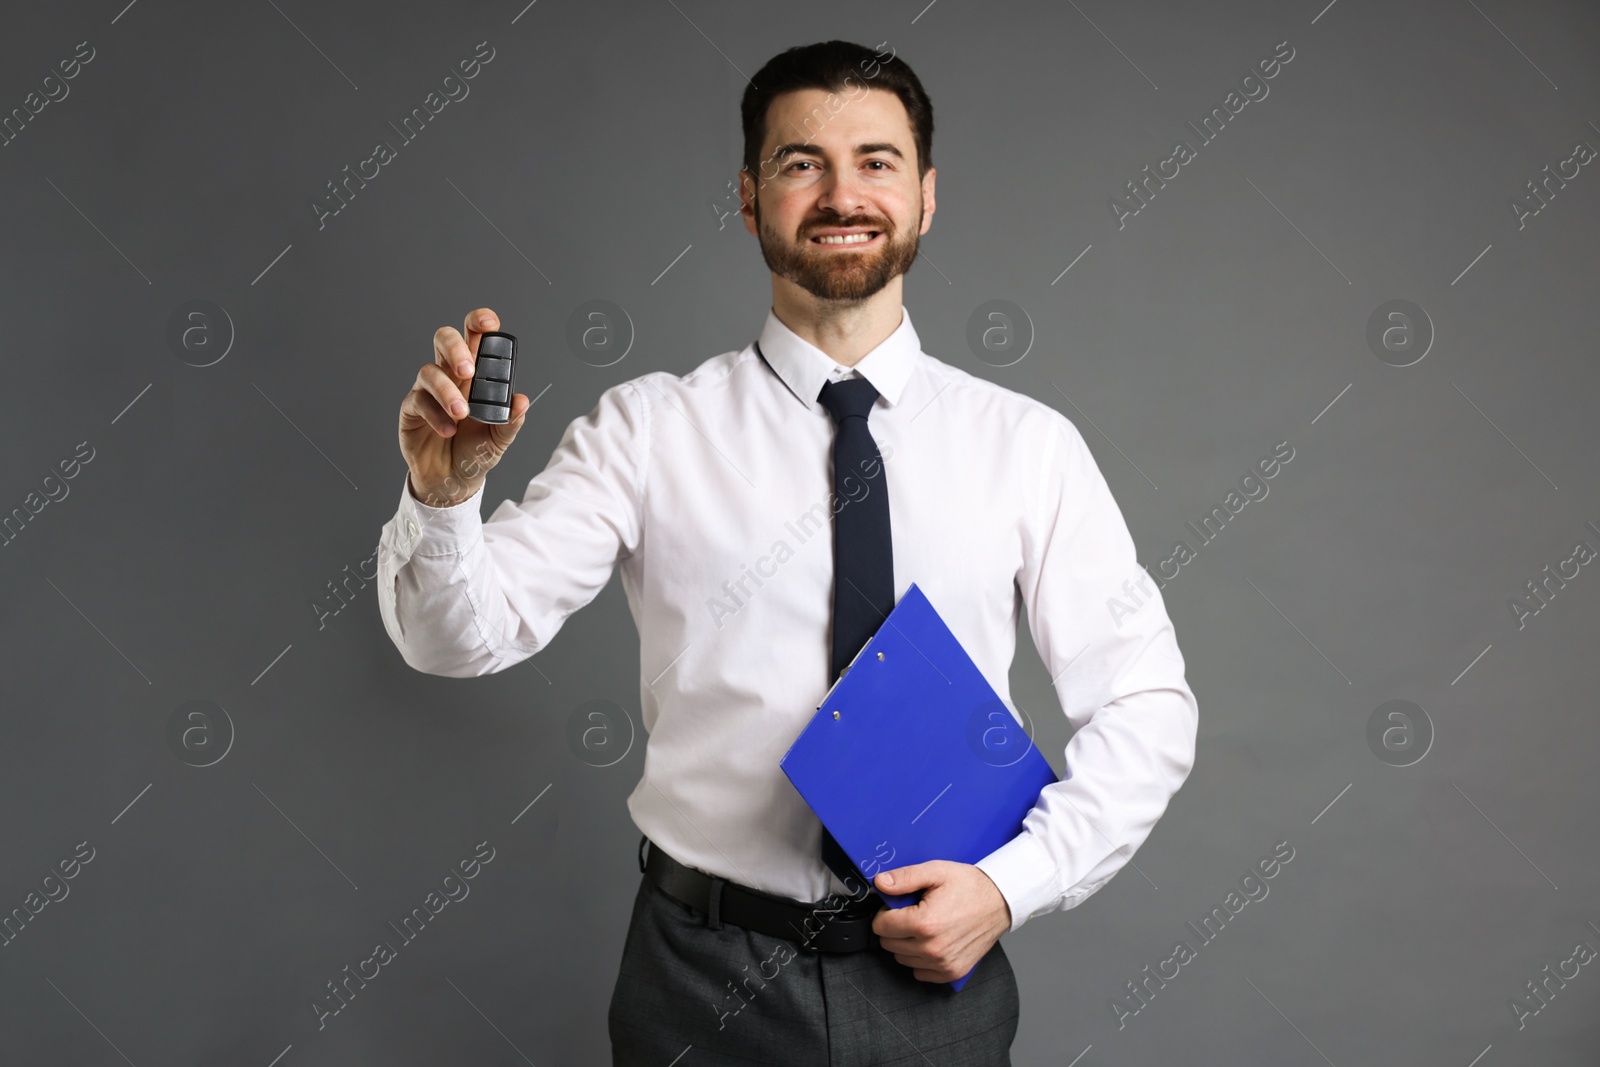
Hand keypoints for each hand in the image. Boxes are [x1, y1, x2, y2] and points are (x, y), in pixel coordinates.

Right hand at [399, 307, 531, 507]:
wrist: (454, 480)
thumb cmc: (476, 450)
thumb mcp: (499, 438)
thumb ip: (511, 420)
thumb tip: (521, 401)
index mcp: (475, 374)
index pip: (475, 337)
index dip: (479, 323)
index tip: (489, 323)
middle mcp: (450, 375)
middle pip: (444, 339)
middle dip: (455, 347)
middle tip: (469, 370)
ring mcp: (428, 390)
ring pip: (429, 371)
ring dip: (447, 391)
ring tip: (462, 414)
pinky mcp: (412, 409)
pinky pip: (418, 401)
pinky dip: (436, 415)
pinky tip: (449, 430)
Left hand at [870, 860, 1011, 982]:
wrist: (1000, 901)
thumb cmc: (970, 886)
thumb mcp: (936, 872)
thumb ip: (904, 878)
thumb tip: (880, 883)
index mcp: (925, 923)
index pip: (881, 926)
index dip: (886, 912)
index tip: (898, 906)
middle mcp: (933, 948)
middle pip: (888, 944)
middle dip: (895, 927)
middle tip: (913, 913)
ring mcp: (943, 963)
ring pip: (902, 959)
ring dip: (907, 943)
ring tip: (926, 925)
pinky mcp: (952, 972)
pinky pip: (919, 972)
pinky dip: (920, 959)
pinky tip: (932, 941)